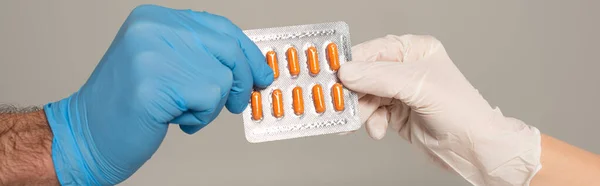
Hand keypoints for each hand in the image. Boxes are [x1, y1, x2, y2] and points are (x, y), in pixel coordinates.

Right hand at [43, 5, 272, 184]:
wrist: (87, 135)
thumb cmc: (126, 107)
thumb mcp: (164, 66)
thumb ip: (200, 56)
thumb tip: (248, 65)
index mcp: (154, 19)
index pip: (219, 26)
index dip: (247, 51)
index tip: (261, 70)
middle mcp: (153, 28)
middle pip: (227, 47)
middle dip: (242, 79)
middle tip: (239, 100)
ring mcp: (153, 53)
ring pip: (221, 76)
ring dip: (211, 105)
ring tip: (181, 111)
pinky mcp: (157, 82)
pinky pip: (209, 98)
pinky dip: (200, 117)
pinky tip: (173, 119)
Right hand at [338, 35, 540, 184]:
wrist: (472, 148)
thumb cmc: (460, 110)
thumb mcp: (418, 86)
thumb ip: (380, 78)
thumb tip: (347, 72)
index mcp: (415, 50)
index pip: (375, 50)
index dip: (353, 62)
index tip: (333, 74)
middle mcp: (405, 69)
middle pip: (365, 75)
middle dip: (353, 91)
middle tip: (340, 103)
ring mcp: (399, 92)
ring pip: (365, 96)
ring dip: (360, 110)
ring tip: (358, 121)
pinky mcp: (396, 113)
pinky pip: (371, 113)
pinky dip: (369, 122)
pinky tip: (377, 130)